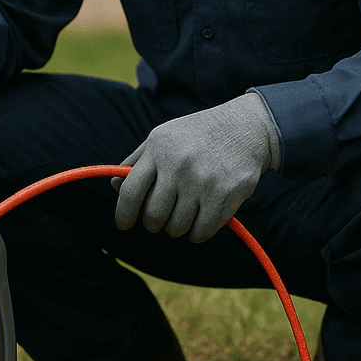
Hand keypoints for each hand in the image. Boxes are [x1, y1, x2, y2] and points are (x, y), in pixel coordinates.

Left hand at [111, 92, 279, 242]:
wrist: (246, 128)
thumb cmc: (197, 135)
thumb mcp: (164, 137)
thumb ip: (137, 161)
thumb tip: (115, 187)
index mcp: (159, 149)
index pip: (131, 191)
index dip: (123, 214)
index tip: (123, 224)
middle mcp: (179, 165)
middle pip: (153, 216)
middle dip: (153, 223)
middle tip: (160, 218)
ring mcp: (203, 181)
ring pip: (177, 228)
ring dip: (177, 227)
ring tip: (183, 213)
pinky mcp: (225, 196)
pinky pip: (201, 232)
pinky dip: (197, 232)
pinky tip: (201, 218)